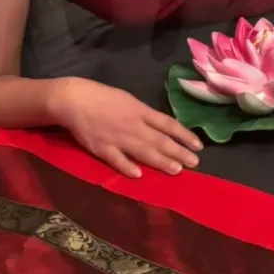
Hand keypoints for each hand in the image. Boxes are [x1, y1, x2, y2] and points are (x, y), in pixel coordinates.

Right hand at [50, 78, 202, 177]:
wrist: (74, 99)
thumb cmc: (103, 98)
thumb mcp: (129, 100)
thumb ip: (145, 115)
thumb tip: (163, 127)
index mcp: (141, 111)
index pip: (168, 124)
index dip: (184, 135)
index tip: (198, 145)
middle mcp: (133, 125)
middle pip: (160, 140)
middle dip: (179, 152)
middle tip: (195, 163)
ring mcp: (118, 137)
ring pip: (143, 151)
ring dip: (161, 161)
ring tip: (177, 170)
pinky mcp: (101, 148)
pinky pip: (116, 159)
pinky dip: (127, 167)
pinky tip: (138, 175)